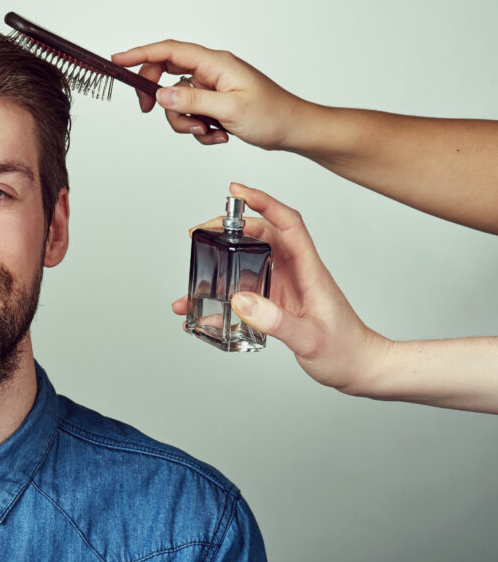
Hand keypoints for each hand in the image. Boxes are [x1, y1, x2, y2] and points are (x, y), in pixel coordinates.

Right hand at [111, 40, 312, 148]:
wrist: (294, 129)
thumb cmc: (273, 115)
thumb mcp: (230, 109)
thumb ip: (193, 101)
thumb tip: (161, 94)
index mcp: (215, 63)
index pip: (169, 51)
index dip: (140, 53)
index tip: (118, 60)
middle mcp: (211, 71)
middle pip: (166, 75)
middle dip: (159, 98)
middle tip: (151, 112)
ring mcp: (212, 87)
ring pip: (177, 101)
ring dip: (185, 122)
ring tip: (209, 131)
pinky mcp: (214, 103)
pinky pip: (191, 114)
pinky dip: (199, 129)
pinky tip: (219, 135)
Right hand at [171, 183, 390, 394]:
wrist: (361, 369)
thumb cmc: (346, 352)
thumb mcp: (309, 339)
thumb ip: (275, 321)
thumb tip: (240, 299)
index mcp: (309, 271)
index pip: (287, 224)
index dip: (263, 202)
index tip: (237, 192)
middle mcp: (297, 272)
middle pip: (262, 235)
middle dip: (230, 227)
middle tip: (201, 232)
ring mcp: (287, 286)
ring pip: (251, 258)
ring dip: (225, 256)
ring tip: (199, 262)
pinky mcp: (279, 302)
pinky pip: (248, 288)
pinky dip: (226, 292)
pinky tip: (207, 308)